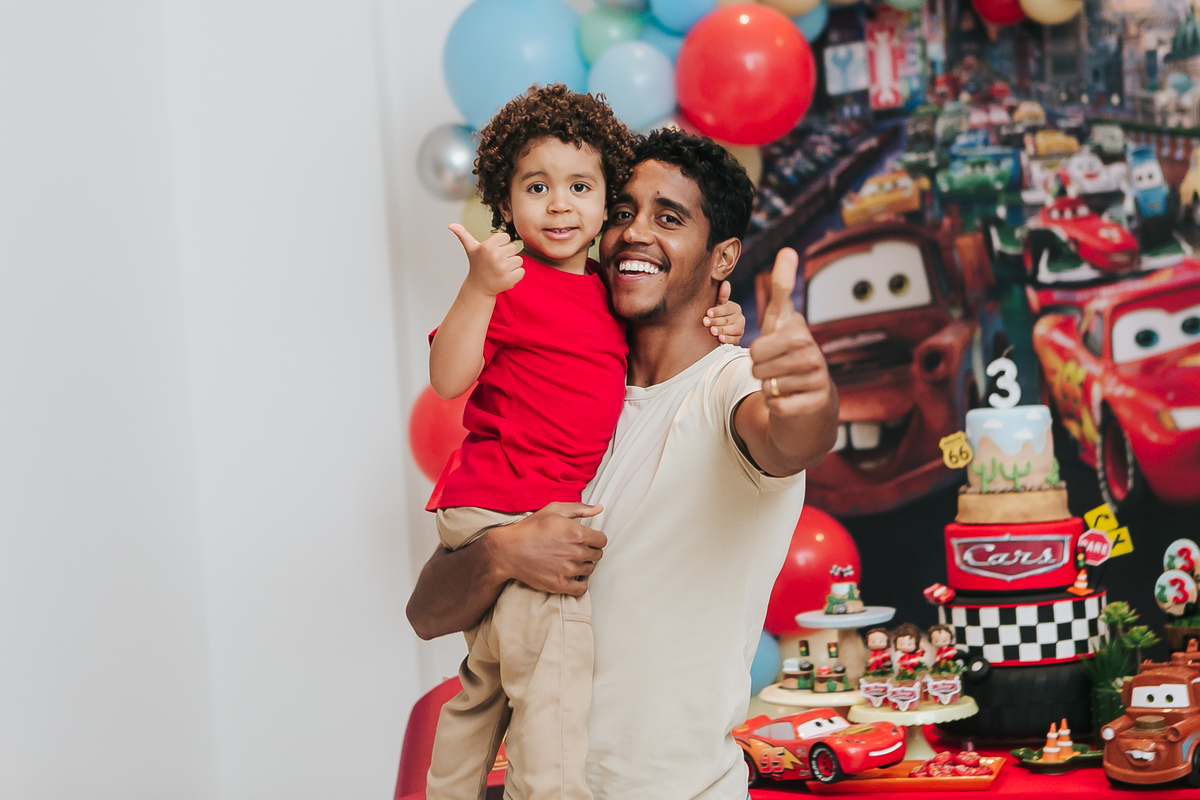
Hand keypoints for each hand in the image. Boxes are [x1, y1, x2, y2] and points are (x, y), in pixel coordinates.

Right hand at [449, 223, 524, 295]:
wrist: (479, 287)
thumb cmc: (477, 265)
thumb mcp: (470, 248)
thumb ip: (463, 234)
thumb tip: (450, 225)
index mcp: (488, 246)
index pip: (506, 237)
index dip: (501, 244)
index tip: (493, 252)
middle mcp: (496, 256)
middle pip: (513, 248)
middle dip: (507, 255)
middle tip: (496, 262)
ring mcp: (503, 268)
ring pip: (519, 260)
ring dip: (512, 265)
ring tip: (500, 269)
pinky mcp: (510, 279)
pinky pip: (521, 271)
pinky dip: (516, 275)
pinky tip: (505, 276)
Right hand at [489, 503, 605, 595]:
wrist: (509, 550)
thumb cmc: (531, 528)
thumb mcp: (554, 510)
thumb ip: (580, 508)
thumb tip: (600, 508)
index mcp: (578, 533)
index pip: (602, 541)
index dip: (595, 539)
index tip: (585, 540)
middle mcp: (576, 552)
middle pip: (597, 555)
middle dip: (589, 551)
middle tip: (575, 549)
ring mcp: (569, 570)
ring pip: (590, 570)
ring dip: (583, 565)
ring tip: (569, 560)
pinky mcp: (560, 585)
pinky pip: (582, 589)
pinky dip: (580, 583)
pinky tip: (572, 576)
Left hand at [704, 280, 746, 344]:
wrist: (718, 330)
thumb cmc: (716, 315)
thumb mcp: (717, 306)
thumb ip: (721, 296)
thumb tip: (725, 283)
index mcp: (734, 308)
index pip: (727, 308)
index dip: (717, 311)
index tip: (708, 312)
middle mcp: (739, 318)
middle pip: (728, 319)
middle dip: (716, 321)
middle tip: (705, 322)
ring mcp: (740, 329)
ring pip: (733, 329)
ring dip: (722, 330)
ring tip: (712, 331)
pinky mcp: (738, 339)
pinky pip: (735, 340)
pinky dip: (727, 339)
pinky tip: (720, 339)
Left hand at [748, 248, 833, 418]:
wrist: (810, 395)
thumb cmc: (788, 352)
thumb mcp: (781, 320)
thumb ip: (782, 286)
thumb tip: (788, 249)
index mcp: (799, 332)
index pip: (758, 346)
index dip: (756, 352)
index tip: (771, 349)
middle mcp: (813, 354)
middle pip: (757, 366)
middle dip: (758, 370)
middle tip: (774, 367)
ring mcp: (817, 379)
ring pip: (767, 386)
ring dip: (768, 387)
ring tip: (783, 381)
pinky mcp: (816, 402)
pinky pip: (777, 405)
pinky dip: (776, 404)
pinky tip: (789, 397)